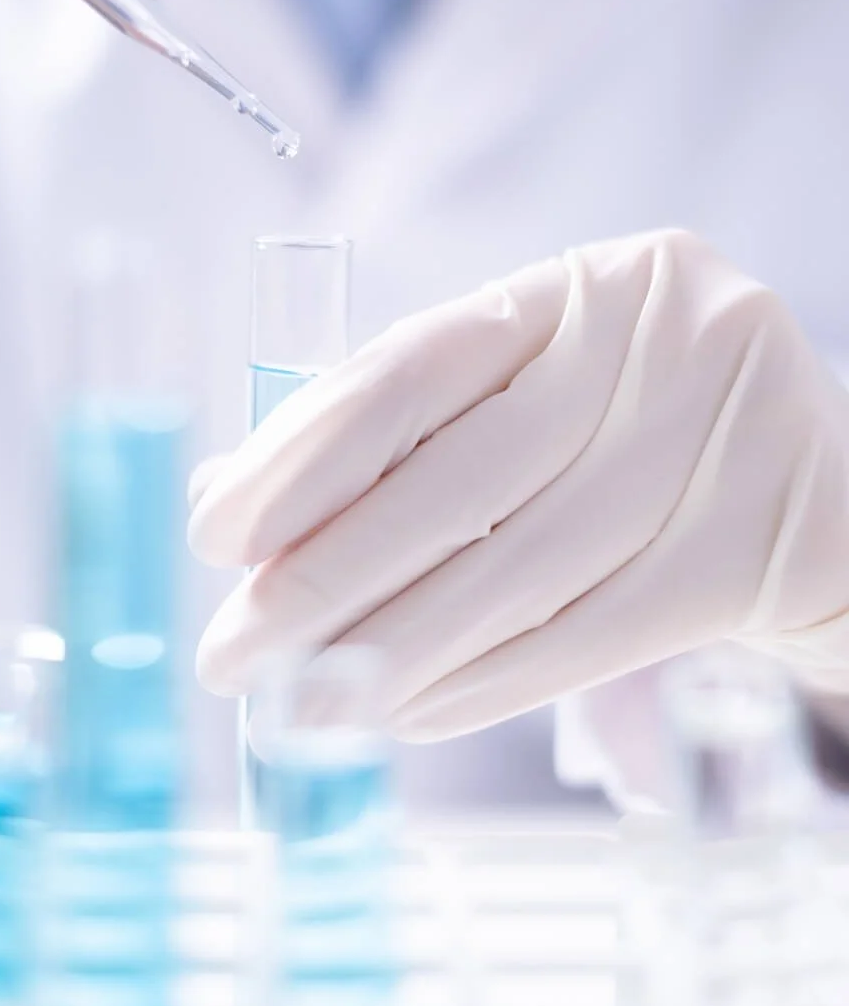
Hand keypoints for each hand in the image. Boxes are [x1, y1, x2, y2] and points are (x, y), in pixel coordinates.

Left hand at [189, 230, 848, 740]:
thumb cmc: (621, 435)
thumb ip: (391, 437)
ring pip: (521, 573)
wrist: (806, 482)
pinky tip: (404, 715)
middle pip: (462, 481)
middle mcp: (650, 349)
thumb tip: (229, 497)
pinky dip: (485, 684)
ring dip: (394, 653)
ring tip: (302, 706)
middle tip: (231, 654)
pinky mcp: (753, 551)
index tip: (216, 536)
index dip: (305, 455)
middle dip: (328, 578)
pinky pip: (591, 636)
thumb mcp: (520, 397)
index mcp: (573, 291)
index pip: (414, 368)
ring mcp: (717, 445)